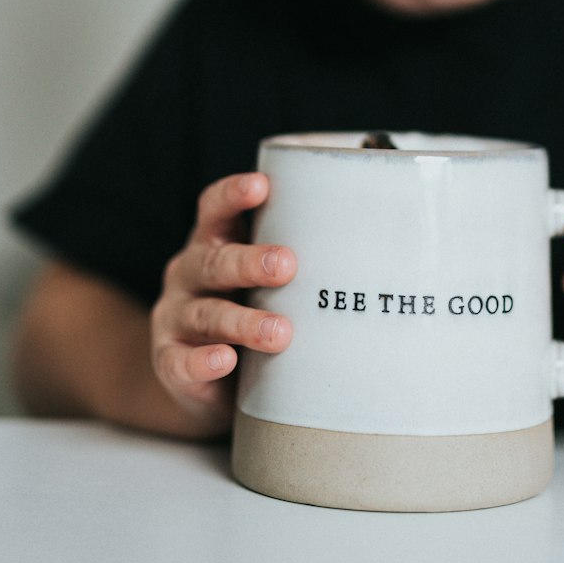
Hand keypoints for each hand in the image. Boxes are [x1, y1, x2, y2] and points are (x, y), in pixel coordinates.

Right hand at [151, 173, 295, 433]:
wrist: (199, 376)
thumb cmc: (251, 309)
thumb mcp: (268, 278)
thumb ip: (304, 258)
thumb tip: (393, 245)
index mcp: (214, 242)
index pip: (215, 209)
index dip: (234, 195)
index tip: (262, 185)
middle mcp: (189, 274)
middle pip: (214, 261)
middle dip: (250, 261)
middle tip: (288, 264)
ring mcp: (176, 318)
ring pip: (205, 313)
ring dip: (242, 321)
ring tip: (280, 333)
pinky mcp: (171, 361)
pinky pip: (181, 363)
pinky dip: (203, 362)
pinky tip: (225, 360)